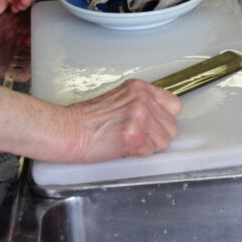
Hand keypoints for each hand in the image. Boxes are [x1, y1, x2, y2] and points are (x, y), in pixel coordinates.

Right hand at [59, 79, 181, 162]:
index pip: (174, 105)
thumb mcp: (121, 99)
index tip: (152, 126)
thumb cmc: (88, 118)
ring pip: (164, 140)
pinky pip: (150, 151)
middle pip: (171, 125)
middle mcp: (144, 99)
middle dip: (157, 135)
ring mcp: (140, 116)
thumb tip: (159, 117)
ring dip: (149, 145)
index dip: (164, 119)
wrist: (67, 130)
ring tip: (128, 141)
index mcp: (141, 88)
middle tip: (136, 136)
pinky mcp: (134, 135)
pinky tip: (122, 147)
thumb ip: (142, 103)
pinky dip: (138, 153)